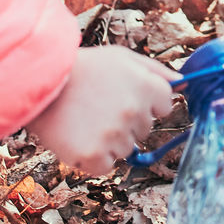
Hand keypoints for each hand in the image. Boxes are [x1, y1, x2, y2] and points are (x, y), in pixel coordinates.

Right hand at [28, 46, 177, 175]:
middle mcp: (136, 112)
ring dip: (108, 141)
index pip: (164, 106)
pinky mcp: (93, 156)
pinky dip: (93, 158)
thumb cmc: (84, 68)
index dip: (145, 102)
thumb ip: (156, 70)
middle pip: (143, 130)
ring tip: (86, 119)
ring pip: (125, 150)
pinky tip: (79, 136)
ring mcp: (115, 136)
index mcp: (148, 87)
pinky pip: (104, 166)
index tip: (124, 95)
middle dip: (126, 122)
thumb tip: (182, 82)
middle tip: (99, 106)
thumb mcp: (122, 57)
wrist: (40, 81)